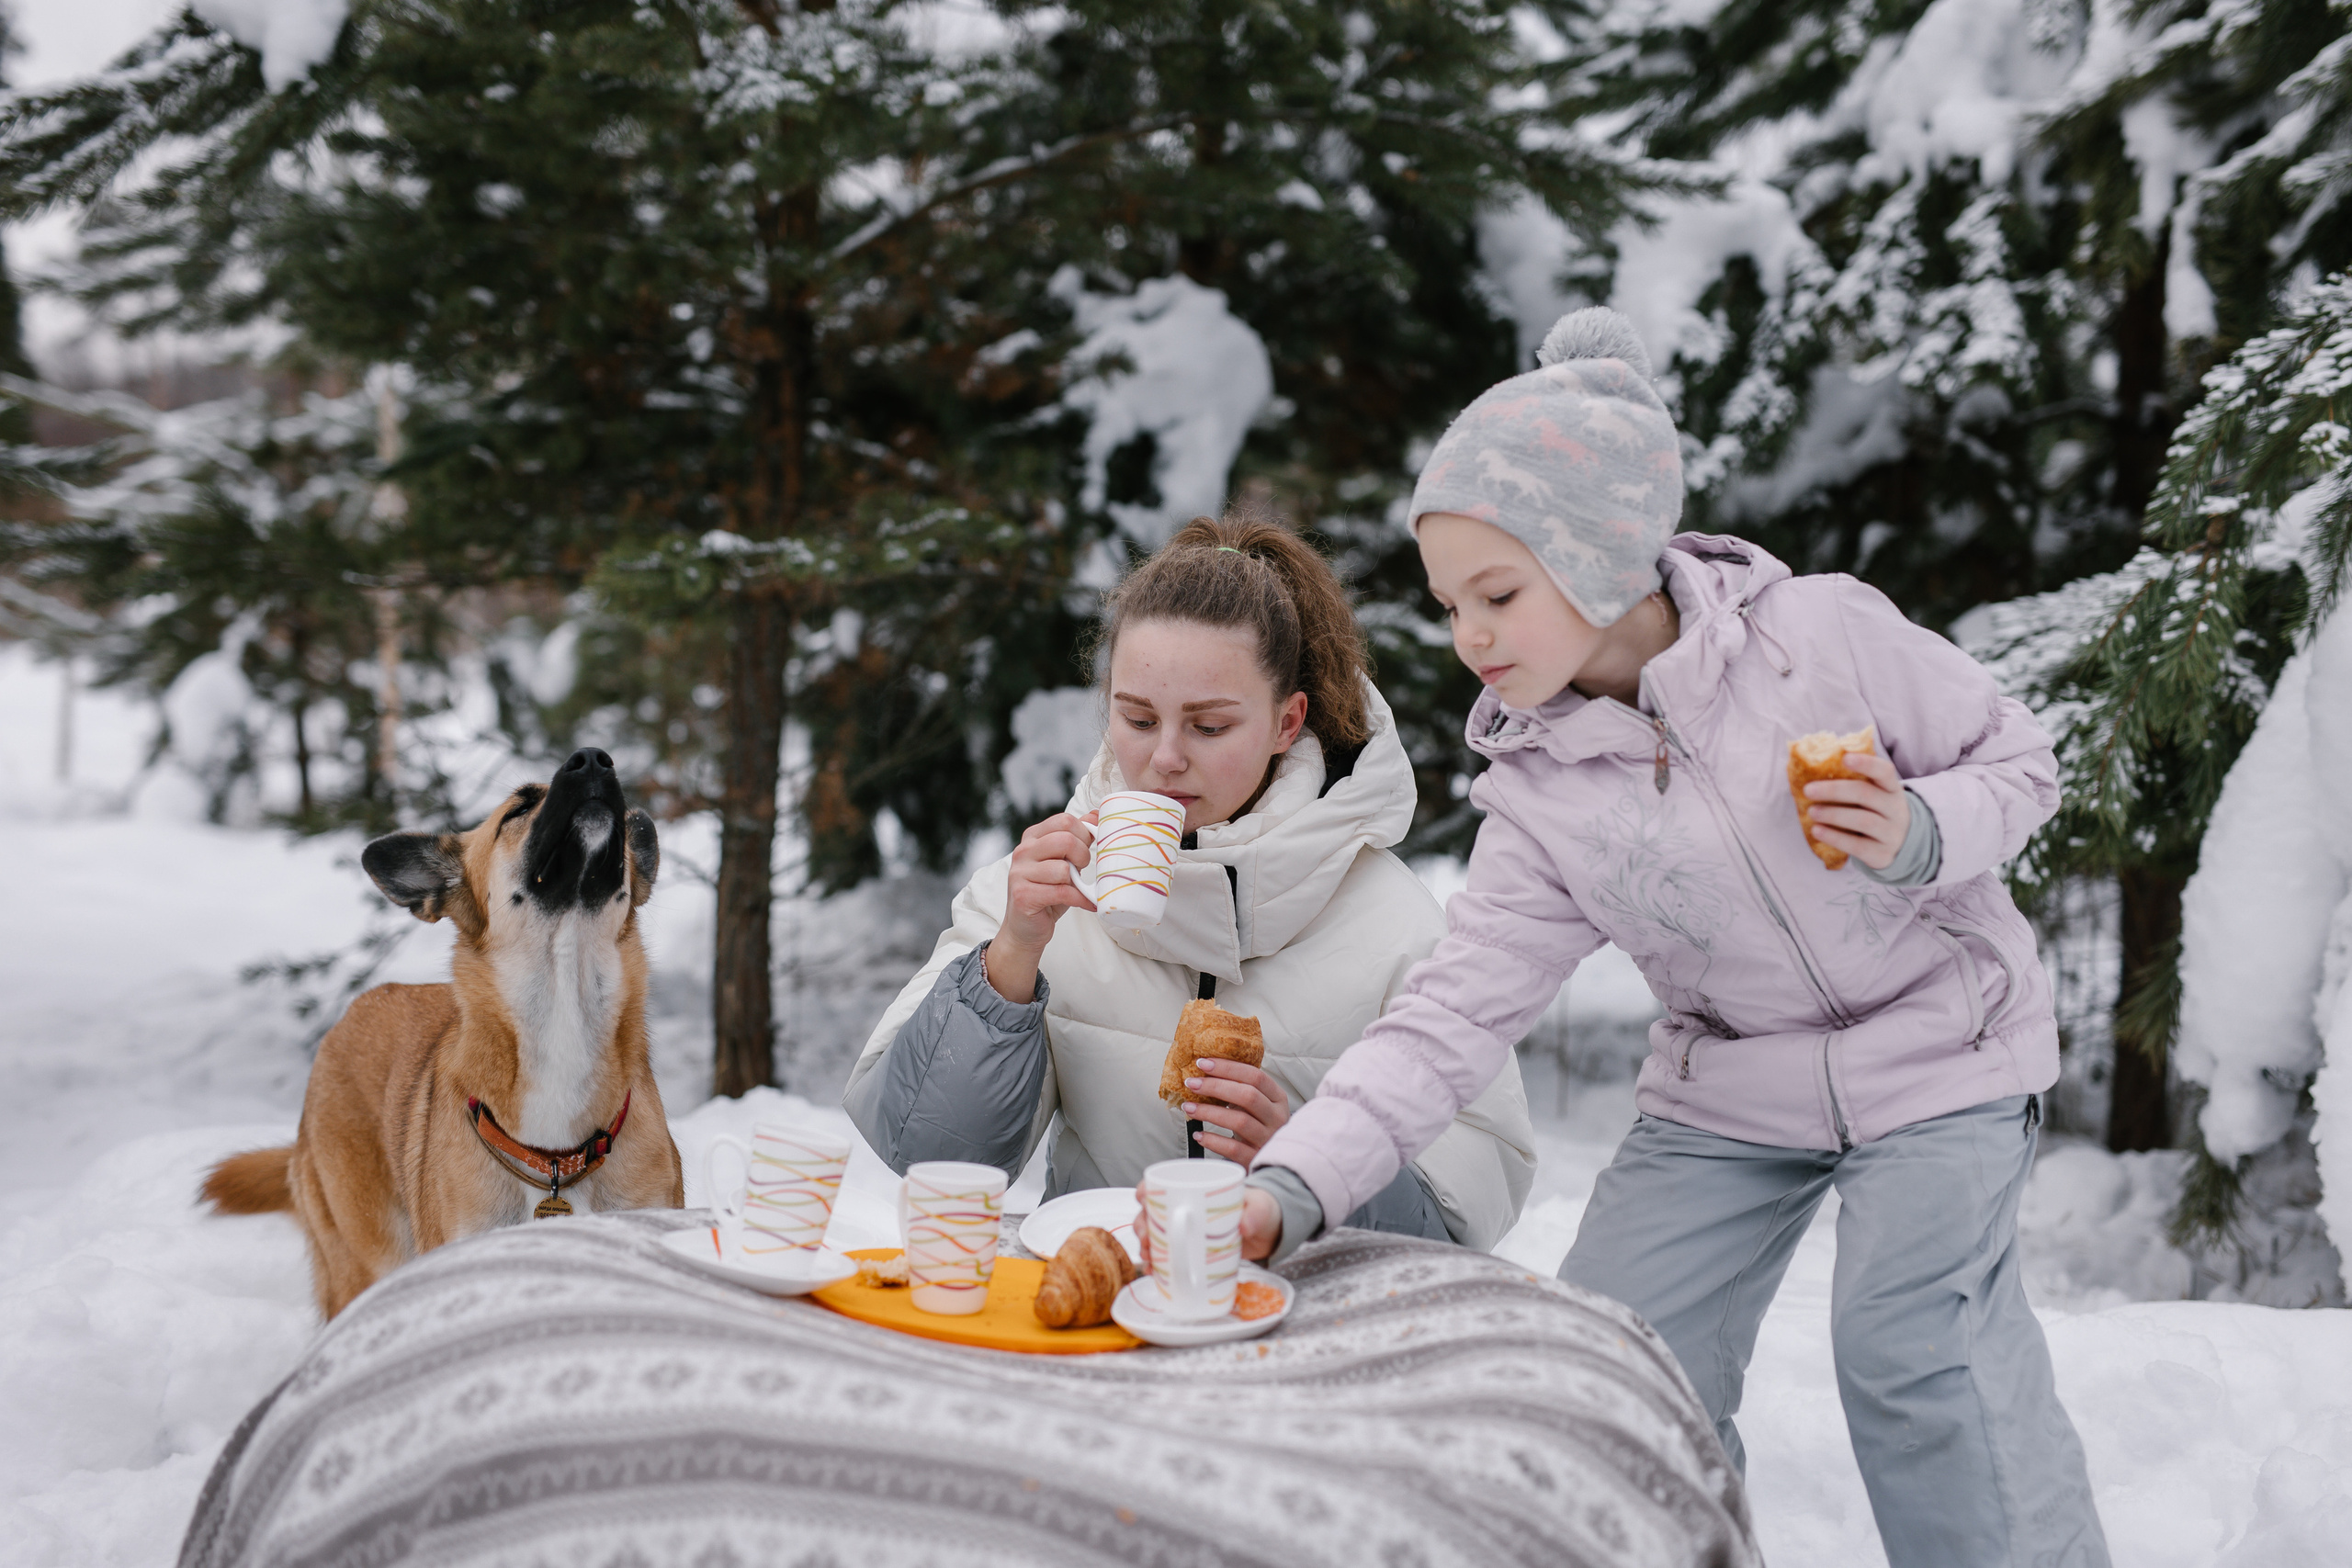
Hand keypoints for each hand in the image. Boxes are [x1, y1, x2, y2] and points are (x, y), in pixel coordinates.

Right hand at [984, 810, 1097, 1002]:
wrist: (1026, 928)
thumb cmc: (1048, 892)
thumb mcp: (1064, 861)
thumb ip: (1077, 837)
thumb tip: (1097, 814)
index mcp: (1033, 837)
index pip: (1064, 821)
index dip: (1083, 835)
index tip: (1086, 850)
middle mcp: (1023, 851)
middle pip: (1065, 840)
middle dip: (1082, 856)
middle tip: (1082, 870)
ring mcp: (1020, 873)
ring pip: (1063, 868)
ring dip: (1078, 882)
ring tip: (1077, 888)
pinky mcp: (1023, 895)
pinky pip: (1062, 892)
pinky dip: (1080, 900)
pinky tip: (1086, 903)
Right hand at [1134, 1180, 1285, 1267]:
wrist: (1270, 1232)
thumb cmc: (1261, 1209)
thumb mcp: (1260, 1207)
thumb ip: (1255, 1213)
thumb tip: (1245, 1226)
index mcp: (1198, 1191)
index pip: (1164, 1185)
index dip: (1147, 1190)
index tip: (1142, 1198)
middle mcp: (1187, 1209)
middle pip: (1153, 1212)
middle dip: (1142, 1223)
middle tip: (1146, 1237)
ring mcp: (1187, 1231)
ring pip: (1155, 1234)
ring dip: (1146, 1245)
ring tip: (1148, 1257)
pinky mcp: (1192, 1251)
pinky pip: (1168, 1256)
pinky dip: (1158, 1264)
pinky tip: (1153, 1271)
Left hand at [1180, 1059, 1290, 1164]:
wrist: (1273, 1163)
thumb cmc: (1258, 1126)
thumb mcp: (1257, 1105)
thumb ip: (1239, 1089)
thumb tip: (1204, 1072)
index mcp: (1278, 1098)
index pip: (1256, 1076)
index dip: (1228, 1068)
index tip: (1203, 1063)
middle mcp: (1277, 1117)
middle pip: (1248, 1096)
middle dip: (1216, 1086)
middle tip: (1192, 1083)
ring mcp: (1268, 1139)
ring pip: (1240, 1121)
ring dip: (1209, 1112)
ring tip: (1189, 1107)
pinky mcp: (1255, 1158)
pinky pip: (1233, 1148)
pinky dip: (1213, 1140)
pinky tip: (1199, 1134)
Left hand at [1802, 751, 1910, 870]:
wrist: (1900, 846)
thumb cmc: (1875, 812)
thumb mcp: (1875, 796)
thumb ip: (1854, 783)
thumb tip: (1811, 767)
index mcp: (1892, 789)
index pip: (1885, 771)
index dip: (1866, 763)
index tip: (1844, 757)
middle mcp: (1896, 810)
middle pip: (1866, 795)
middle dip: (1835, 790)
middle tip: (1808, 790)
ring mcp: (1892, 833)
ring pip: (1863, 821)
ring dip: (1834, 814)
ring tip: (1812, 811)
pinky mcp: (1882, 855)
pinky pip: (1857, 846)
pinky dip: (1835, 838)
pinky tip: (1817, 831)